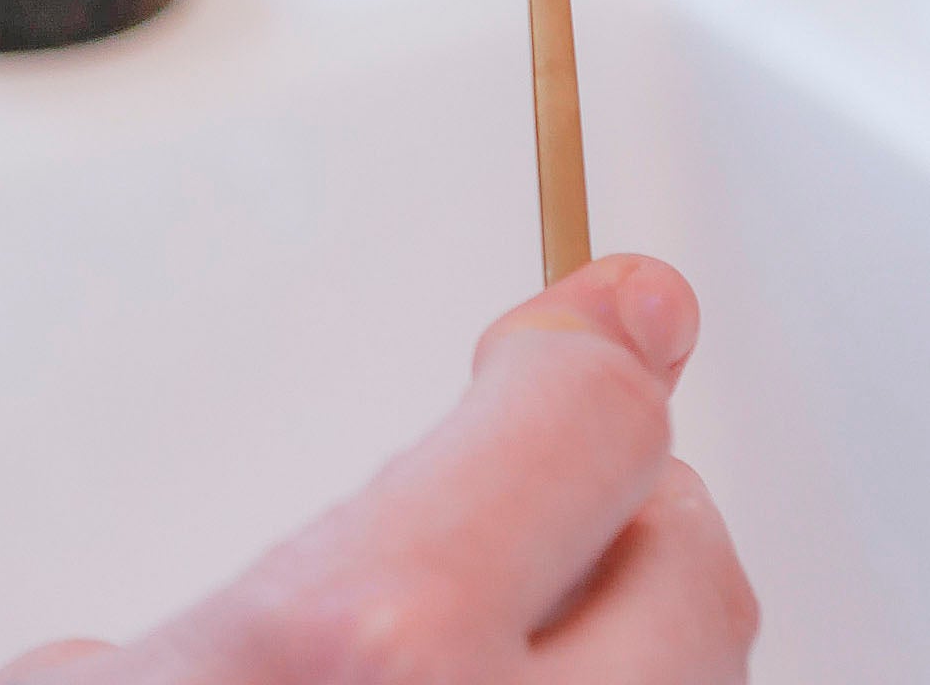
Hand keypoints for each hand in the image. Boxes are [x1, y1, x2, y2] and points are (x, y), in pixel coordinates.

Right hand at [0, 255, 755, 683]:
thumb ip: (248, 588)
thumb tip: (364, 523)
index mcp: (373, 641)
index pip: (588, 421)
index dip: (591, 341)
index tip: (614, 296)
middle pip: (695, 560)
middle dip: (630, 495)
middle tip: (532, 477)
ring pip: (691, 679)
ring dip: (616, 624)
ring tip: (499, 618)